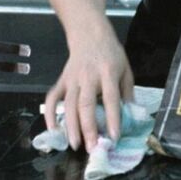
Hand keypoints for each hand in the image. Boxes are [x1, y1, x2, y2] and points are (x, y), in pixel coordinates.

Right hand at [43, 31, 133, 151]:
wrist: (89, 34)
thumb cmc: (110, 53)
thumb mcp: (126, 68)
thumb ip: (127, 91)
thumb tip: (130, 115)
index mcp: (108, 73)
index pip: (111, 98)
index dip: (113, 119)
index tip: (114, 137)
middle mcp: (88, 77)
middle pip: (86, 105)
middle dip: (88, 128)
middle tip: (92, 147)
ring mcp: (72, 79)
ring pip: (69, 105)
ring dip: (71, 126)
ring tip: (75, 145)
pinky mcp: (61, 80)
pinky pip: (52, 98)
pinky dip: (50, 114)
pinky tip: (54, 130)